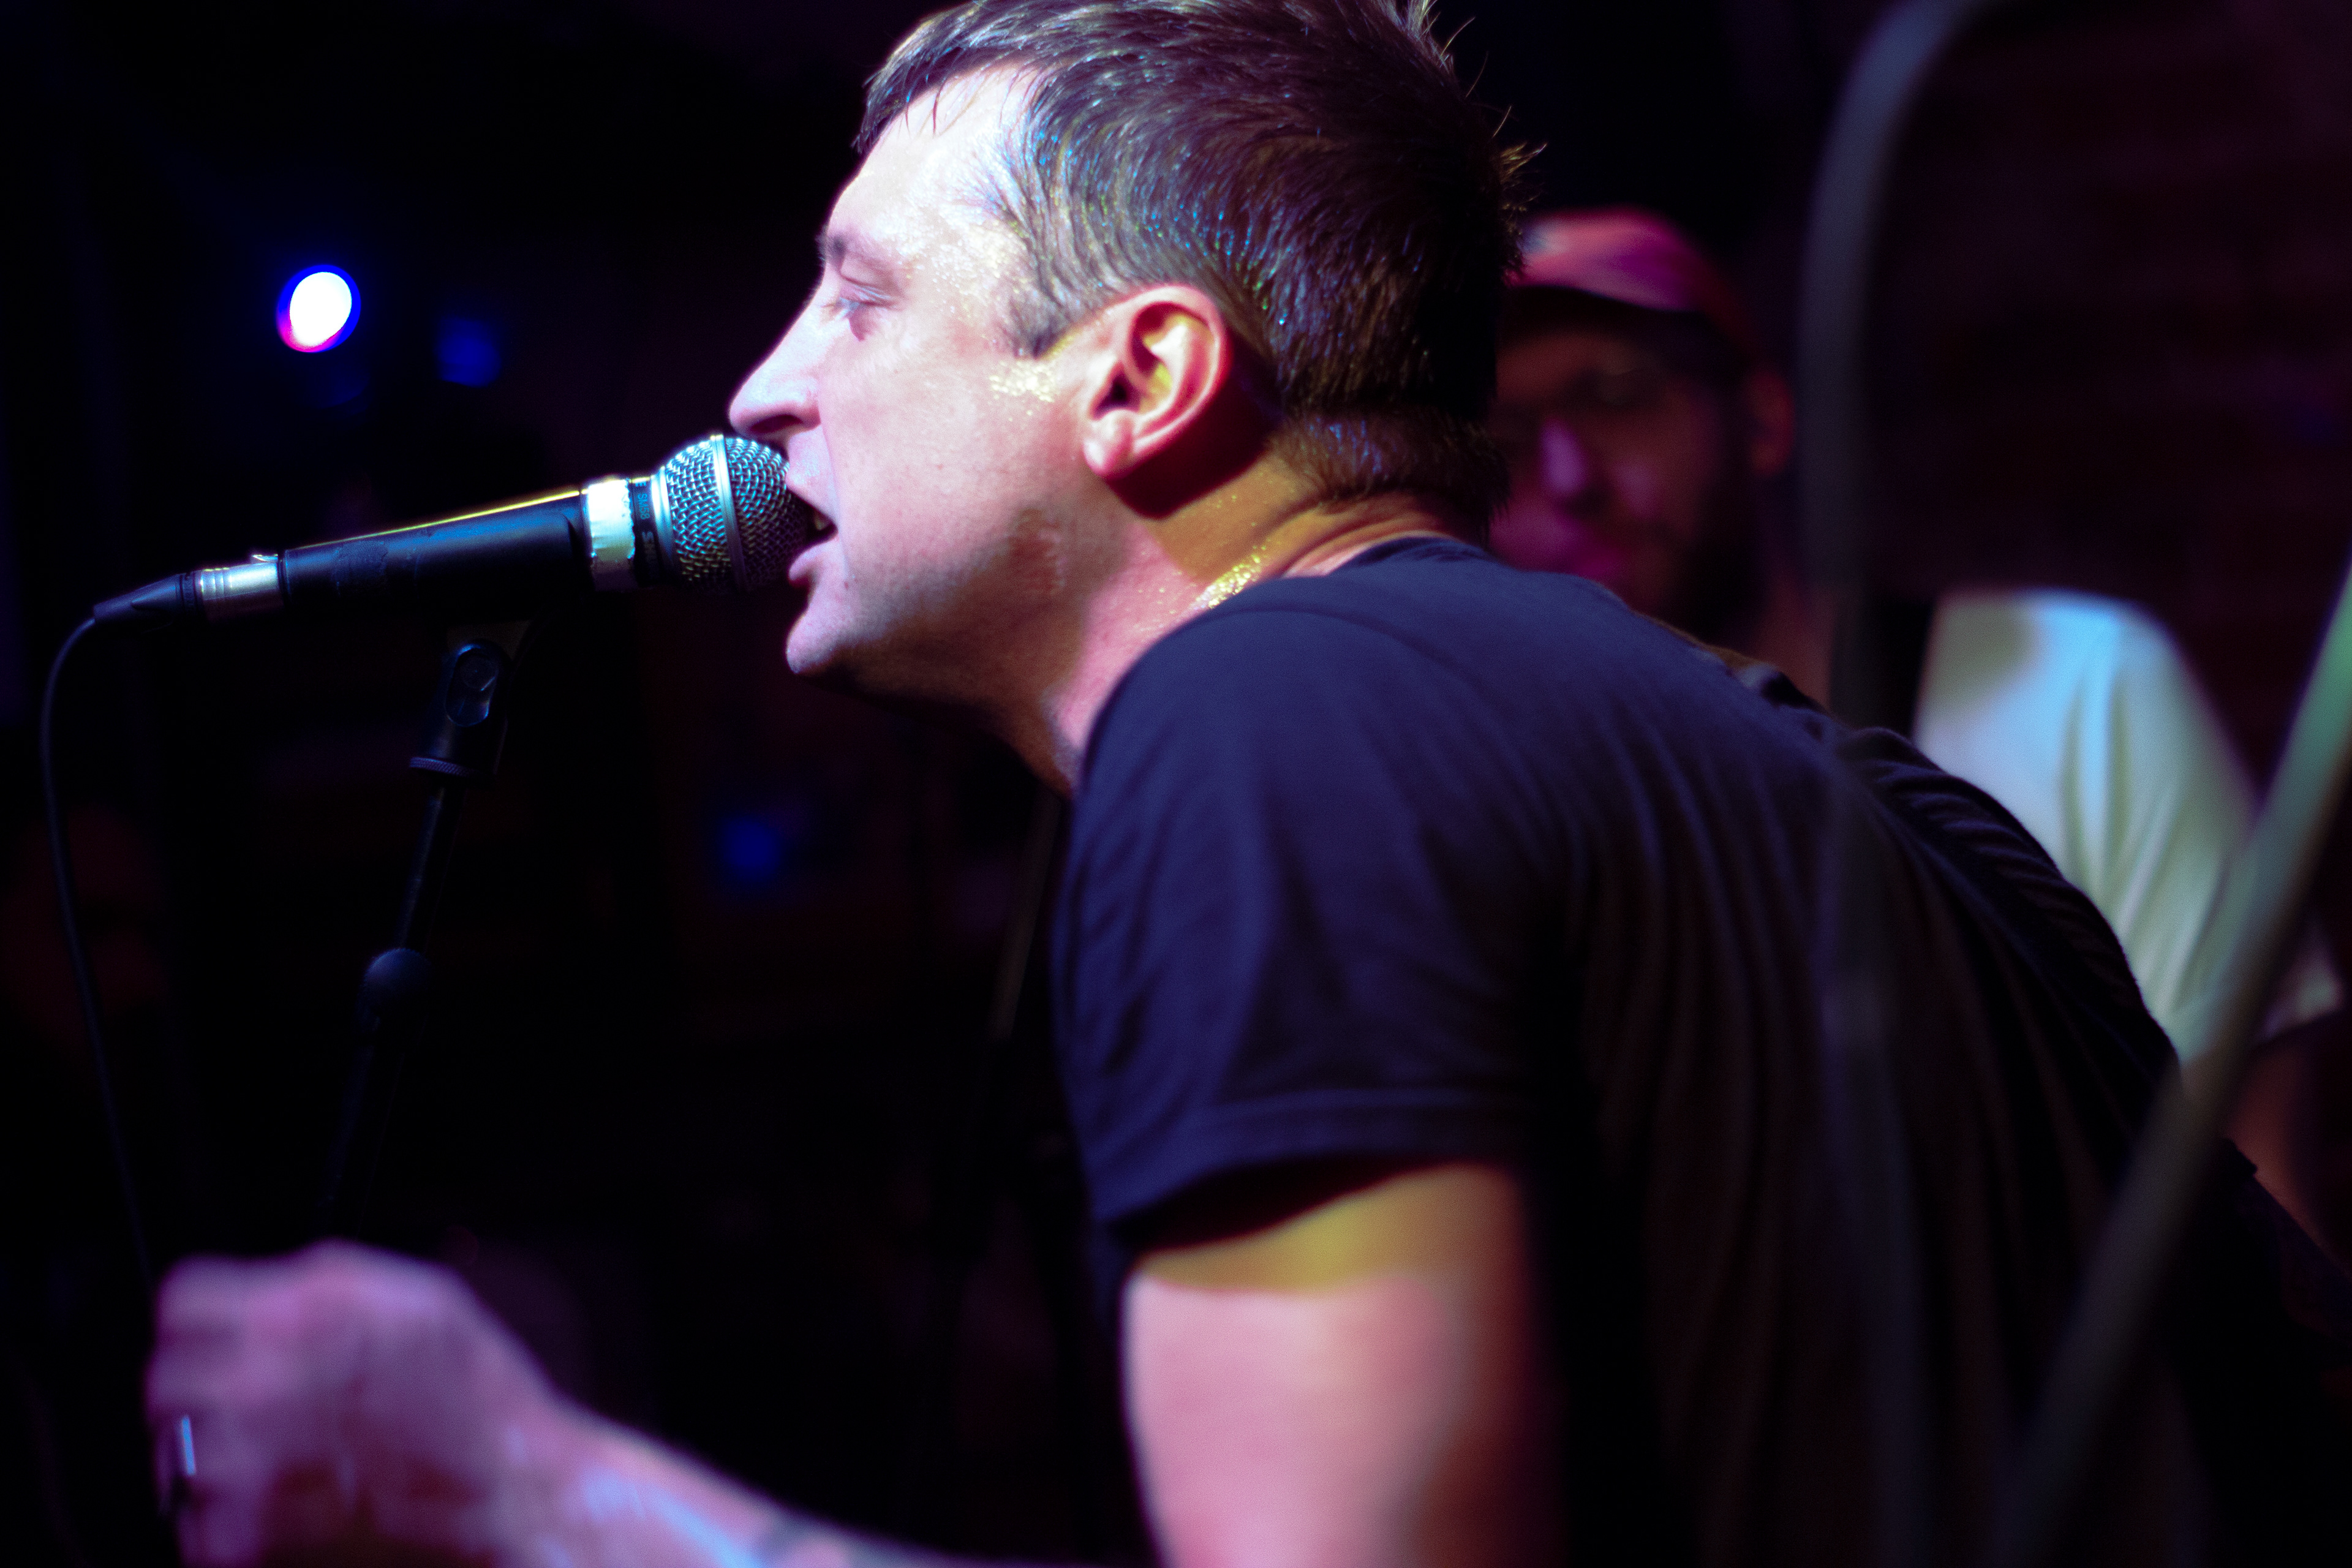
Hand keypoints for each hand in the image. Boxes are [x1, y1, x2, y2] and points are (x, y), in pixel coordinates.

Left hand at [147, 1241, 574, 1565]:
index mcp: (301, 1316)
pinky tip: (283, 1503)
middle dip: (200, 1389)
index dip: (201, 1319)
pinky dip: (228, 1522)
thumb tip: (263, 1288)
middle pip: (166, 1381)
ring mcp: (253, 1465)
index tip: (214, 1337)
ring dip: (213, 1457)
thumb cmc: (480, 1399)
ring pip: (178, 1455)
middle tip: (242, 1404)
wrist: (512, 1489)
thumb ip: (327, 1285)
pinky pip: (199, 1527)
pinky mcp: (255, 1534)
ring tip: (274, 1460)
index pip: (184, 1301)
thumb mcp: (422, 1297)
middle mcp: (263, 1385)